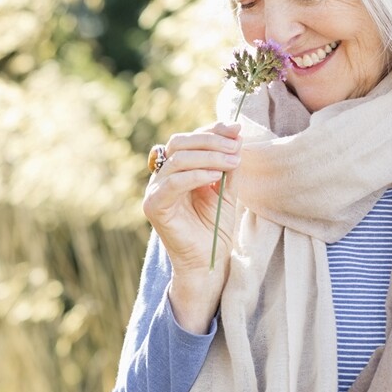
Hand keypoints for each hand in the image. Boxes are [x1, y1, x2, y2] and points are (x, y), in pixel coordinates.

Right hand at [142, 122, 242, 333]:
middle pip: (180, 142)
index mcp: (178, 169)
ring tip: (232, 161)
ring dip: (209, 156)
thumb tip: (237, 137)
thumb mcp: (227, 191)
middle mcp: (163, 175)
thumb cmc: (215, 228)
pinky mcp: (154, 206)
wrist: (208, 262)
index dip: (212, 130)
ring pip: (178, 159)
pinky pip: (172, 182)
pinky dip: (195, 175)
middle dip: (210, 140)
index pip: (191, 139)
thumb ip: (229, 166)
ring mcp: (155, 189)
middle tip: (236, 146)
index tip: (237, 129)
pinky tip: (215, 176)